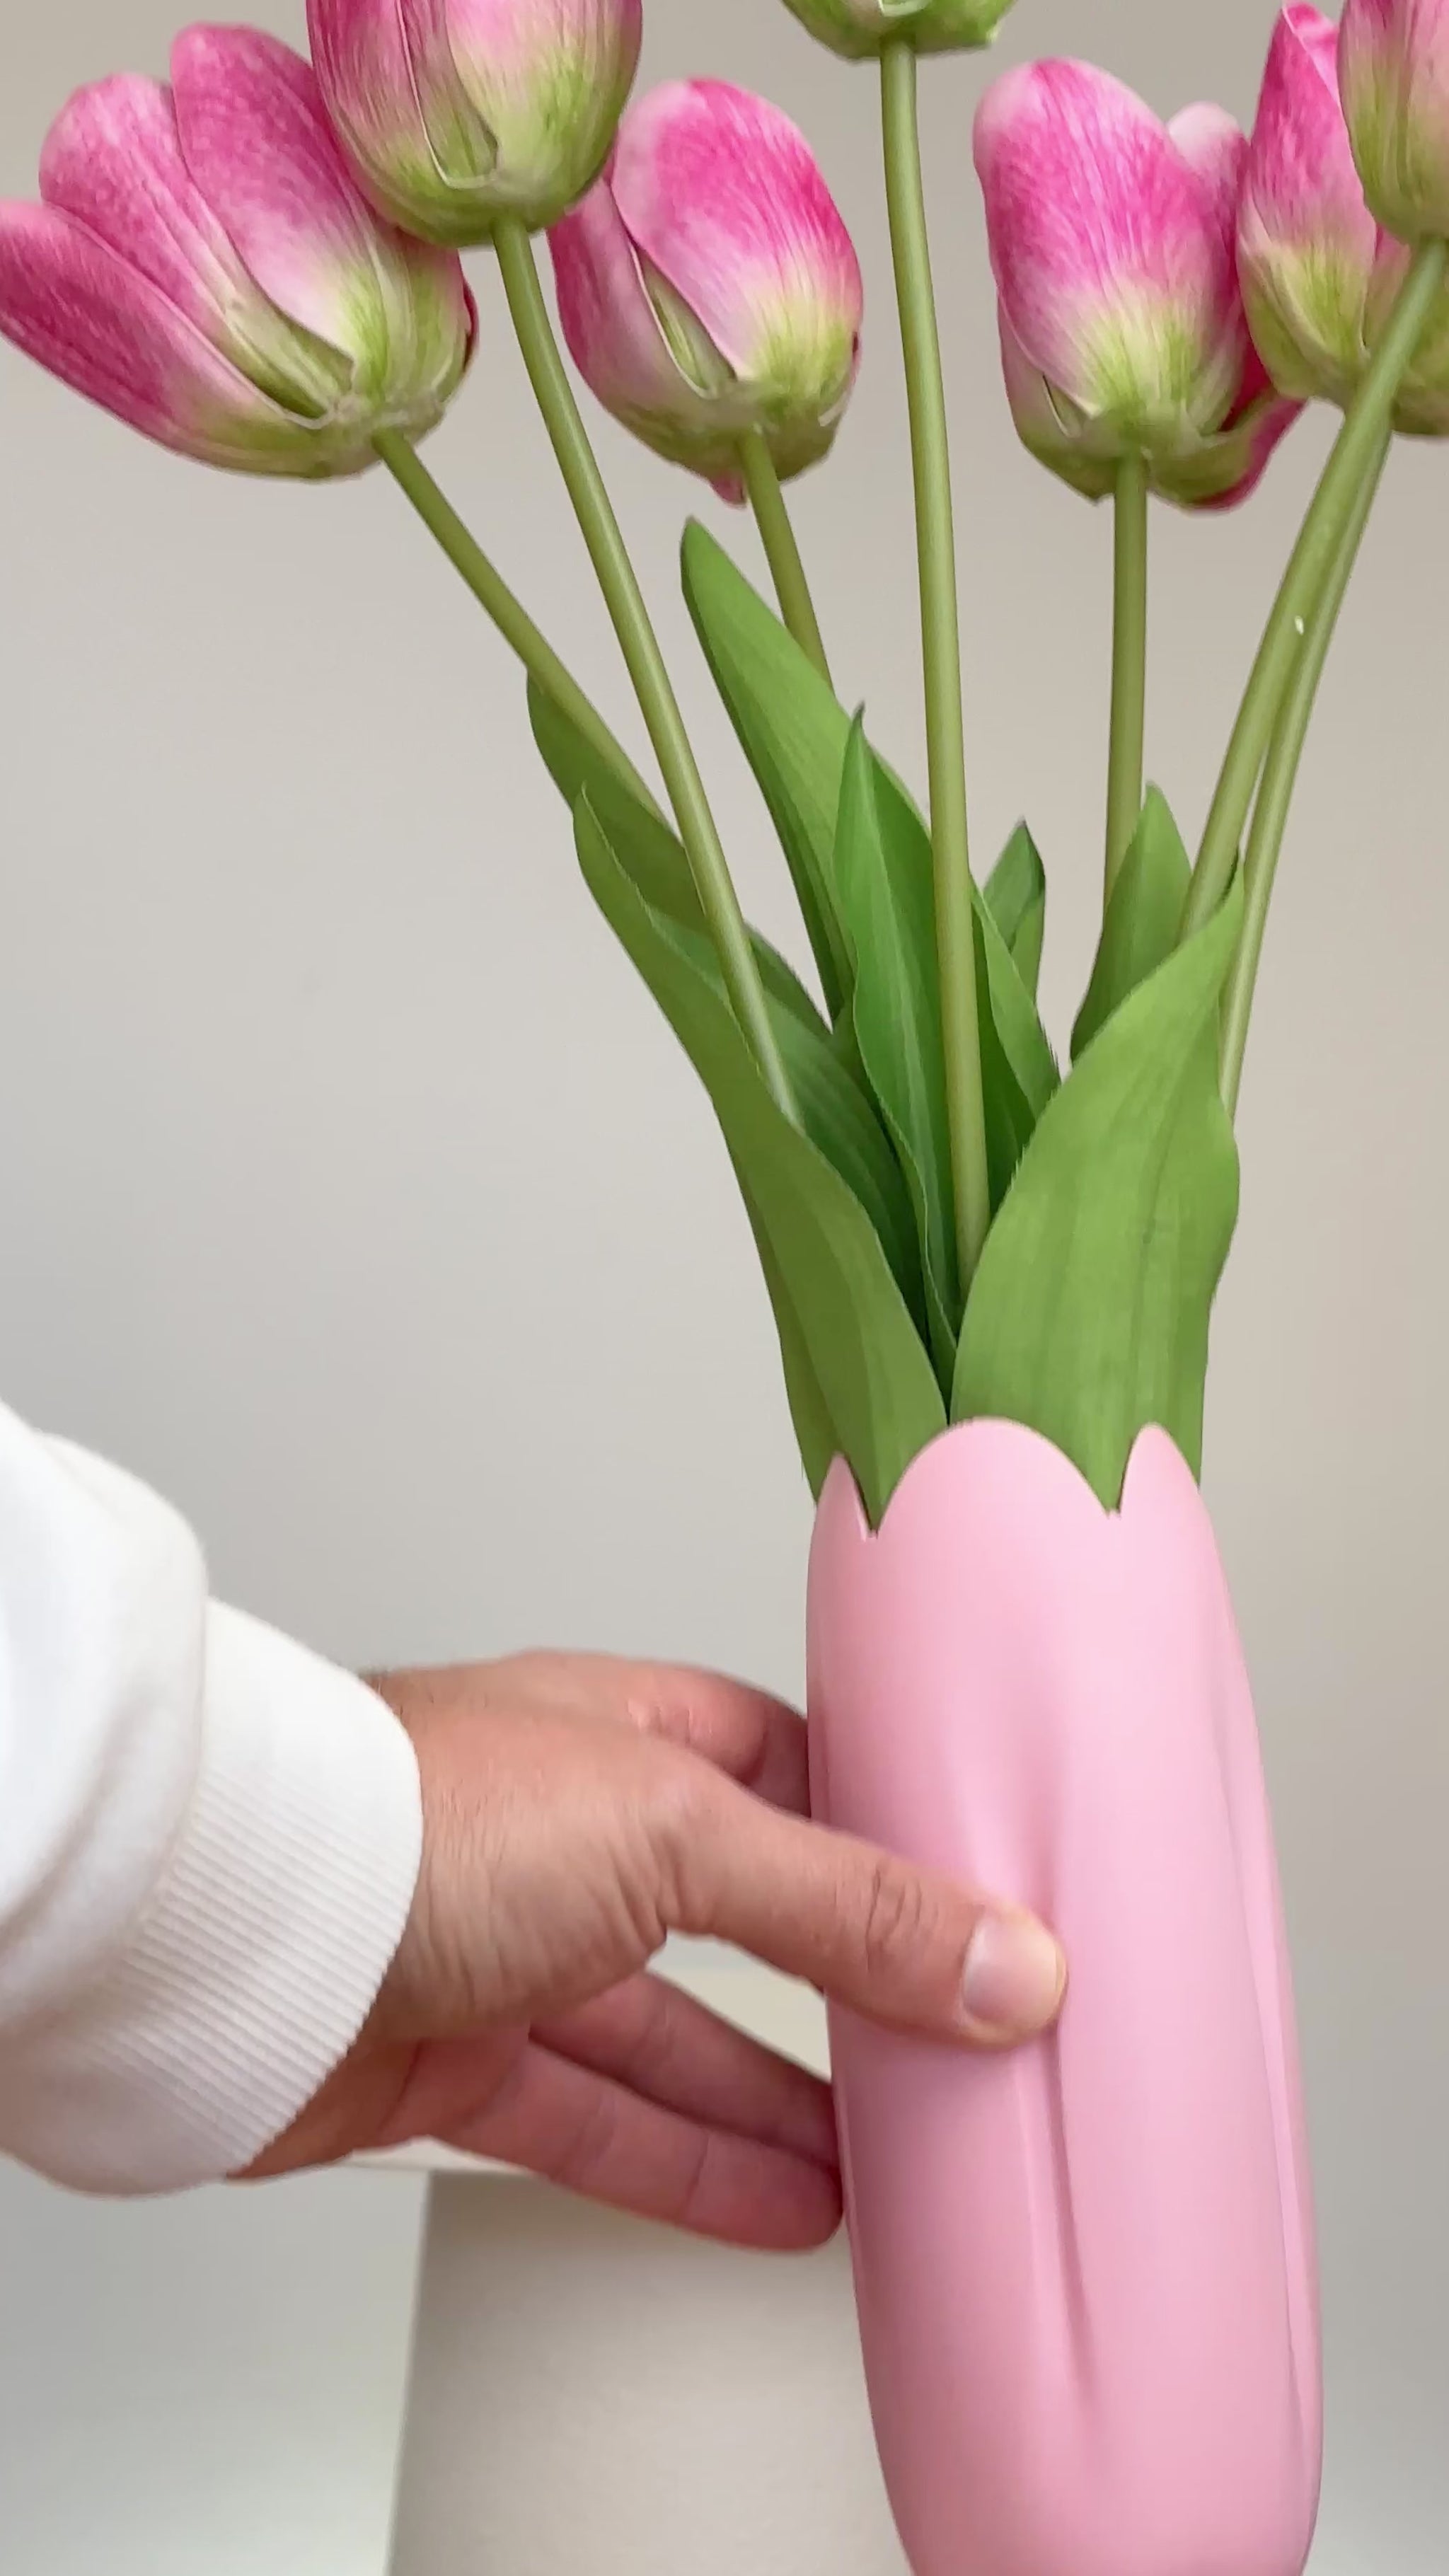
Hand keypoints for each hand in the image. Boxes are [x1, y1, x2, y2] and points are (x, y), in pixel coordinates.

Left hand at [244, 1653, 1064, 2245]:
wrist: (229, 1928)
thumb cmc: (416, 1815)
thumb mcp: (679, 1833)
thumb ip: (843, 1906)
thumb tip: (1005, 1955)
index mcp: (616, 1730)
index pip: (773, 1763)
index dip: (867, 1822)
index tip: (965, 1886)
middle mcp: (561, 1830)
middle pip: (732, 1913)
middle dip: (836, 1982)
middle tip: (946, 2041)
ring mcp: (503, 1947)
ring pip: (670, 2032)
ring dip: (778, 2098)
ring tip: (895, 2157)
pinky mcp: (449, 2060)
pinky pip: (596, 2120)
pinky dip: (687, 2165)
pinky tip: (776, 2206)